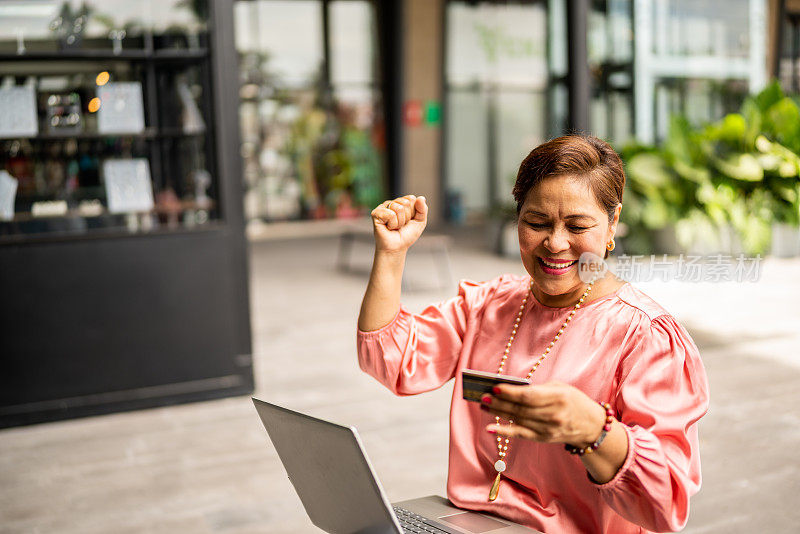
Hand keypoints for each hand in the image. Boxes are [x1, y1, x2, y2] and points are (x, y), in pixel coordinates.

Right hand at [371, 195, 427, 252]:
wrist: (397, 248)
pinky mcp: (376, 213)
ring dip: (399, 222)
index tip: (408, 221)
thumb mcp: (420, 222)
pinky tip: (388, 227)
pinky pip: (390, 214)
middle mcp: (392, 203)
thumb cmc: (406, 235)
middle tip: (401, 225)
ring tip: (395, 227)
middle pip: (405, 202)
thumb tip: (421, 197)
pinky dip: (392, 224)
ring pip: (398, 208)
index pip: (411, 198)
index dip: (413, 212)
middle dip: (406, 217)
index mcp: (401, 202)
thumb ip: (423, 209)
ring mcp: (383, 207)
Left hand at [480, 381, 606, 447]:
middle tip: (483, 396)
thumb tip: (510, 389)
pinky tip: (490, 428)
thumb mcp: (560, 388)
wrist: (592, 425)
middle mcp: (553, 415)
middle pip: (521, 409)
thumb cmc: (573, 401)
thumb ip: (538, 389)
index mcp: (559, 397)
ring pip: (518, 420)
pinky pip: (521, 434)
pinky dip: (504, 431)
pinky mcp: (543, 438)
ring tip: (484, 405)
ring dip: (498, 413)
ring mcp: (548, 429)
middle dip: (500, 403)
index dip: (511, 393)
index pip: (529, 396)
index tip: (495, 387)